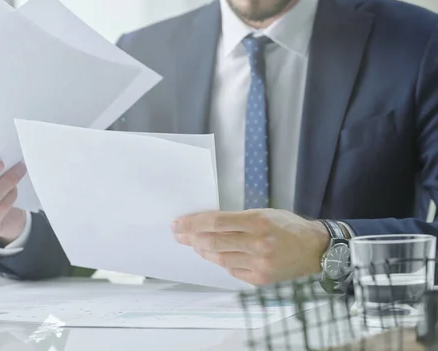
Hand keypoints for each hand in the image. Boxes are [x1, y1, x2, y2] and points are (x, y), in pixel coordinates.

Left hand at [171, 209, 329, 285]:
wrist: (315, 250)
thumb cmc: (288, 226)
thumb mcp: (264, 213)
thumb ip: (237, 219)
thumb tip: (207, 224)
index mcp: (258, 222)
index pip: (216, 222)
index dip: (193, 223)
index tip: (178, 223)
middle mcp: (258, 244)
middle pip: (213, 241)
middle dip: (191, 237)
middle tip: (178, 234)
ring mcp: (259, 264)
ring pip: (220, 258)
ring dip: (203, 250)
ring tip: (194, 244)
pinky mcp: (260, 279)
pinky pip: (232, 270)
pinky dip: (221, 261)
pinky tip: (215, 255)